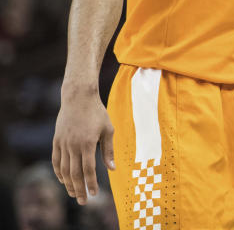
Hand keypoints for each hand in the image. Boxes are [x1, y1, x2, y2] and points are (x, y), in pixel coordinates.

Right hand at [51, 88, 114, 204]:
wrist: (78, 97)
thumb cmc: (97, 113)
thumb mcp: (108, 129)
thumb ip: (108, 150)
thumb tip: (112, 169)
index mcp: (88, 143)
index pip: (88, 169)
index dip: (91, 183)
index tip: (94, 194)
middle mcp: (73, 145)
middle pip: (75, 173)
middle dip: (79, 189)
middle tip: (83, 201)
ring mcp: (63, 143)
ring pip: (64, 169)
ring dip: (69, 183)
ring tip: (74, 193)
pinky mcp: (56, 140)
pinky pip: (56, 160)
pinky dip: (59, 172)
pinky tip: (63, 180)